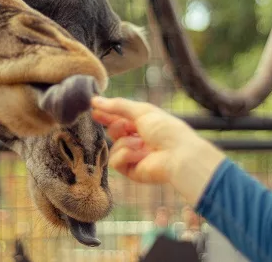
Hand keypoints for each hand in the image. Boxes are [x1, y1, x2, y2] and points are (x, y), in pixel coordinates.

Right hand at [91, 96, 225, 203]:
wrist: (178, 154)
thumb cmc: (166, 130)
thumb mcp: (142, 111)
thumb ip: (117, 106)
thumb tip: (95, 100)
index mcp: (144, 125)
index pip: (120, 118)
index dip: (106, 115)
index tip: (93, 110)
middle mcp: (139, 141)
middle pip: (114, 132)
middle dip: (116, 127)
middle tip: (126, 127)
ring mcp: (135, 157)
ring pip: (113, 147)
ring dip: (125, 142)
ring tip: (141, 144)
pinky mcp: (132, 171)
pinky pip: (115, 162)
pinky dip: (126, 155)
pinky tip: (141, 155)